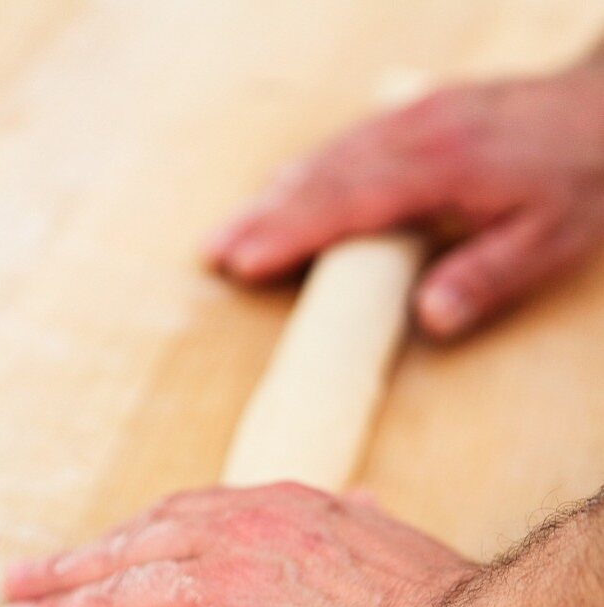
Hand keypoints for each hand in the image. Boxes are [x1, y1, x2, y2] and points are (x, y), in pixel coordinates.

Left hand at [2, 483, 475, 606]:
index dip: (125, 537)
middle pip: (126, 551)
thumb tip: (356, 502)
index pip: (175, 517)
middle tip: (20, 582)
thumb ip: (357, 518)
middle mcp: (235, 538)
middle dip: (67, 568)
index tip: (94, 551)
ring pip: (113, 602)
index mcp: (275, 508)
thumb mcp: (392, 539)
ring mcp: (221, 594)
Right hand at [205, 59, 603, 337]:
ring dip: (275, 192)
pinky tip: (285, 190)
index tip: (244, 261)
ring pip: (328, 154)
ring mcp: (415, 117)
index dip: (292, 232)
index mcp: (445, 166)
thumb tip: (428, 317)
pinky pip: (347, 142)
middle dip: (263, 214)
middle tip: (213, 252)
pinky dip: (307, 171)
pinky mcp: (418, 114)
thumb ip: (488, 276)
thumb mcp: (553, 241)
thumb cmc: (585, 180)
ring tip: (229, 230)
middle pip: (323, 176)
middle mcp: (418, 133)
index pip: (350, 202)